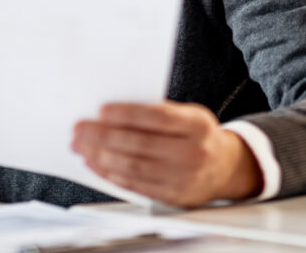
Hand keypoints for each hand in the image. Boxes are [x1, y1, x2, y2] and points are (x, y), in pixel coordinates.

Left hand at [72, 101, 262, 207]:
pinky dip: (111, 174)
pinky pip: (135, 185)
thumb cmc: (199, 136)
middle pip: (140, 144)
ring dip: (101, 156)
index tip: (101, 109)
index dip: (127, 114)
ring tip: (82, 146)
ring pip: (134, 167)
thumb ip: (159, 113)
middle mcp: (192, 152)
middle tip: (80, 129)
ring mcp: (182, 177)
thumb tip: (114, 112)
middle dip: (104, 136)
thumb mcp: (189, 116)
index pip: (157, 118)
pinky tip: (96, 163)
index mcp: (197, 125)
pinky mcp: (172, 196)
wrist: (225, 168)